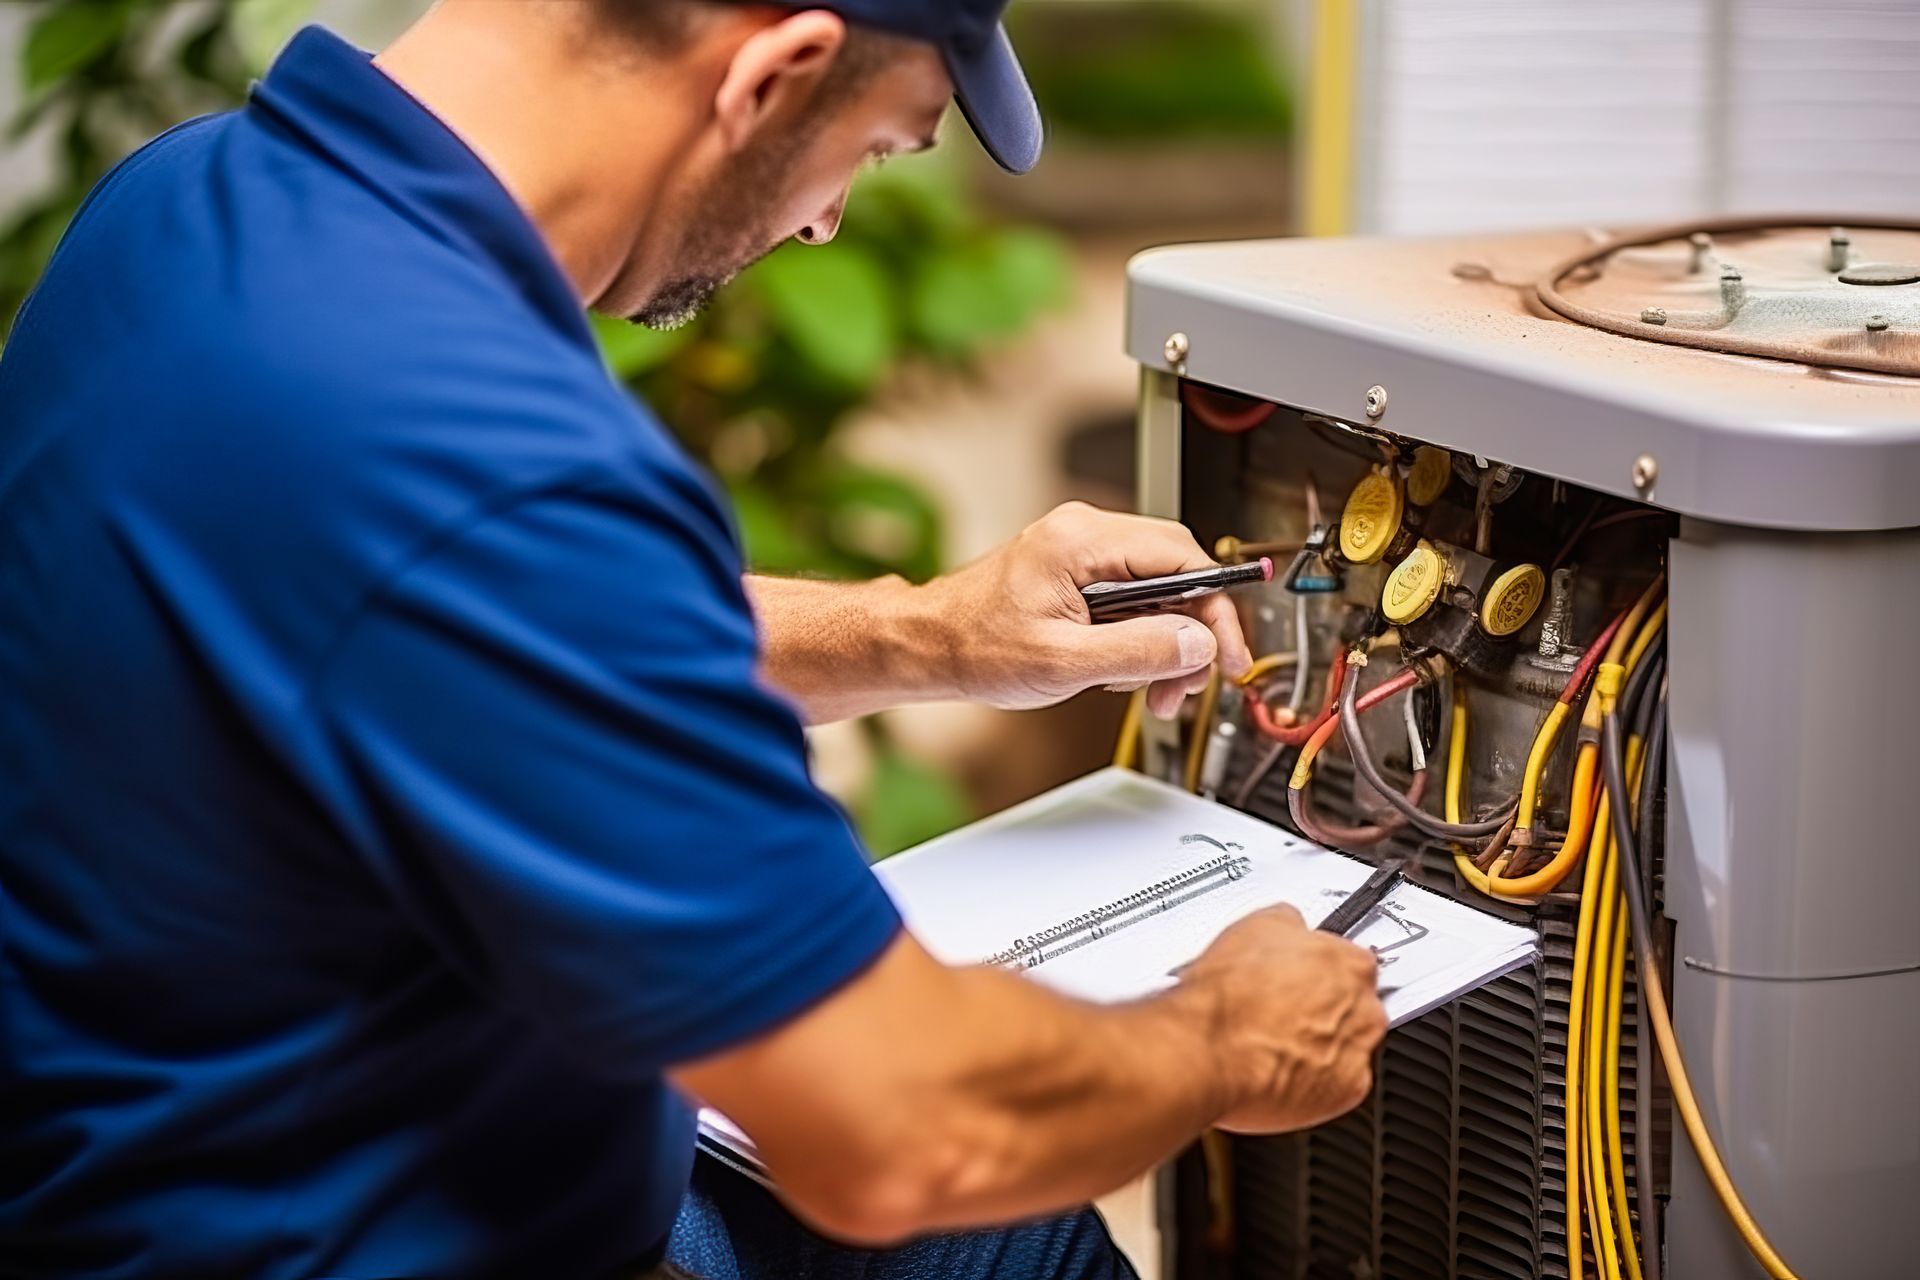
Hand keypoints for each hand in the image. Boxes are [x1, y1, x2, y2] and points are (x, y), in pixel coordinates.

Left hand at [925, 502, 1253, 716]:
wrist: (926, 646)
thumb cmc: (973, 647)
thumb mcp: (1064, 662)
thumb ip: (1137, 651)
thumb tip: (1197, 643)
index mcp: (1082, 542)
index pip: (1184, 560)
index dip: (1216, 611)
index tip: (1227, 655)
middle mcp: (1084, 534)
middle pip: (1177, 572)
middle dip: (1190, 633)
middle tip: (1187, 683)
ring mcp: (1079, 551)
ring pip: (1157, 589)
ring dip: (1163, 643)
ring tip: (1147, 689)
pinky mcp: (1074, 572)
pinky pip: (1130, 597)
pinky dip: (1137, 636)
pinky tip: (1121, 670)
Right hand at [1177, 904, 1386, 1133]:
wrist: (1209, 1048)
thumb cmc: (1228, 996)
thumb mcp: (1256, 926)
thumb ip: (1290, 926)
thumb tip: (1289, 928)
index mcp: (1351, 963)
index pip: (1351, 963)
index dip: (1318, 972)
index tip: (1301, 979)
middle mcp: (1364, 1008)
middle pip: (1354, 1007)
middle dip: (1323, 1011)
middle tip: (1283, 1013)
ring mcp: (1357, 1053)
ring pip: (1346, 1048)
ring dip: (1319, 1047)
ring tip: (1275, 1045)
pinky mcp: (1345, 1092)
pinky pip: (1336, 1087)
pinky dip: (1314, 1084)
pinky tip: (1281, 1072)